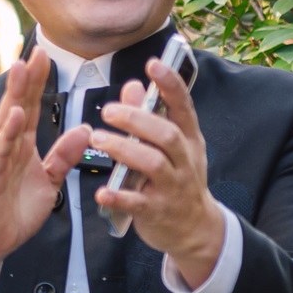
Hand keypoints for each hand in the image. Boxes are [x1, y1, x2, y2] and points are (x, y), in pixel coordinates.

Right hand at [0, 49, 96, 292]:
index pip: (30, 107)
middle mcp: (5, 147)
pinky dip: (7, 133)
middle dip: (25, 79)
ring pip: (5, 122)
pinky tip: (15, 115)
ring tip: (21, 70)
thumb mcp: (50, 181)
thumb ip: (64, 156)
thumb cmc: (15, 211)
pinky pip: (0, 152)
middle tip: (35, 52)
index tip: (45, 56)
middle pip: (16, 106)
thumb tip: (84, 130)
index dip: (37, 83)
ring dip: (14, 95)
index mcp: (20, 146)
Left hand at [92, 59, 227, 287]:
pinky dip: (119, 196)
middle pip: (166, 134)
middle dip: (138, 119)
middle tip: (109, 110)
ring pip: (153, 164)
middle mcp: (184, 160)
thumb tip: (134, 86)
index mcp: (188, 140)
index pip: (184, 108)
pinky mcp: (157, 211)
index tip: (153, 65)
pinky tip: (101, 191)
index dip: (171, 85)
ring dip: (125, 150)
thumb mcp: (171, 147)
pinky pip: (137, 203)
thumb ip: (150, 117)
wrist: (194, 228)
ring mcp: (172, 186)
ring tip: (98, 139)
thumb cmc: (177, 179)